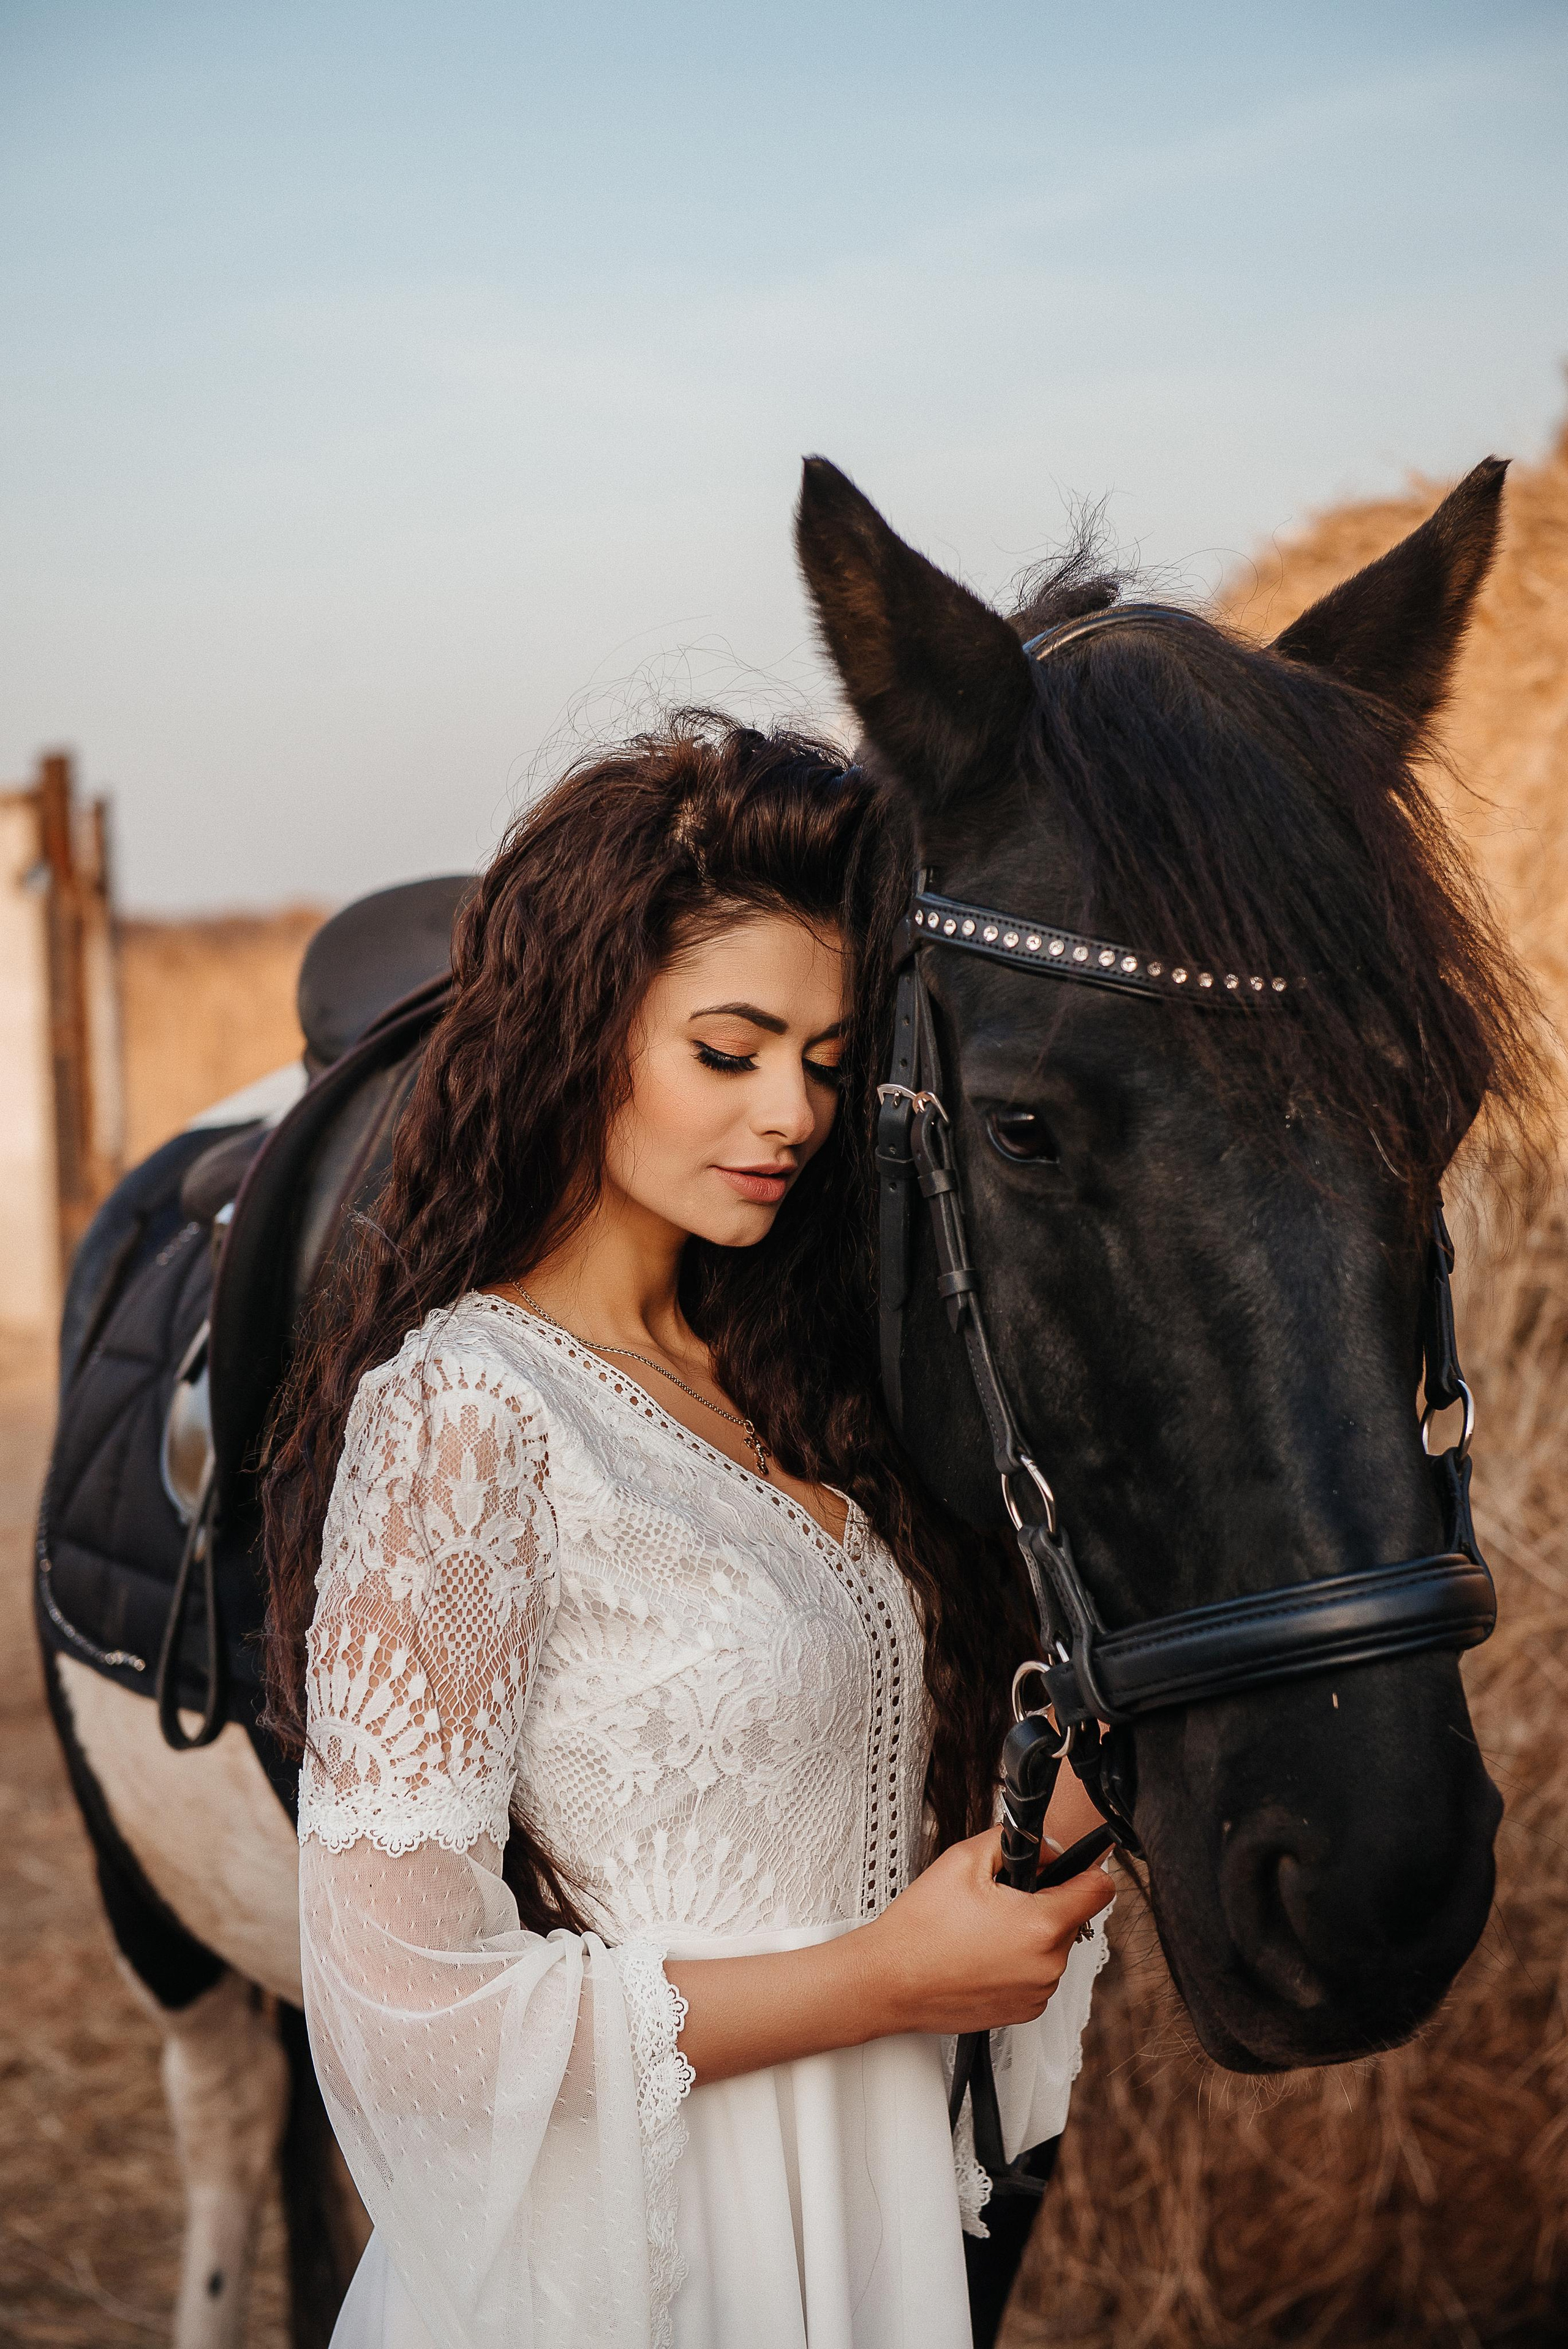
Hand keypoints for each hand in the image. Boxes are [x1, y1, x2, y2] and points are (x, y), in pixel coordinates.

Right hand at [846, 1826, 1113, 2037]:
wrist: (889, 1982)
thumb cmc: (921, 1927)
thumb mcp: (964, 1859)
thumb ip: (1015, 1842)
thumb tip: (1046, 1846)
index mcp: (1041, 1926)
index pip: (1099, 1889)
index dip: (1084, 1868)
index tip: (1066, 1866)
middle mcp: (1048, 1966)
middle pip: (1072, 1917)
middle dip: (1044, 1901)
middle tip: (1000, 1898)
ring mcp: (1038, 1994)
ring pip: (1054, 1947)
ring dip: (1031, 1933)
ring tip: (984, 1929)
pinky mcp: (1024, 2012)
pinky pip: (1037, 1974)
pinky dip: (1019, 1961)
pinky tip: (982, 1954)